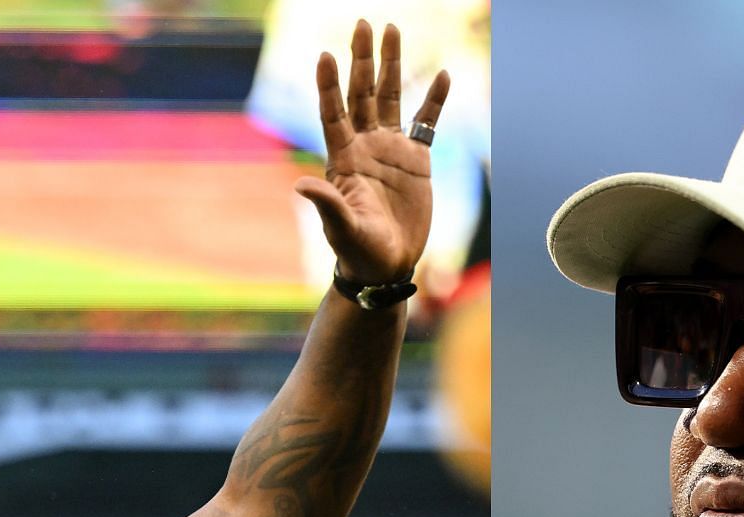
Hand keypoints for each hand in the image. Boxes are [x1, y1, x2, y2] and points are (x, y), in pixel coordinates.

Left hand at [295, 20, 450, 286]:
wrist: (386, 265)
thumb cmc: (358, 250)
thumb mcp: (342, 228)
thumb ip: (327, 204)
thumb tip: (302, 185)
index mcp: (343, 158)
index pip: (333, 113)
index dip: (328, 85)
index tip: (325, 55)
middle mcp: (364, 145)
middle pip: (361, 93)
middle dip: (362, 58)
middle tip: (364, 23)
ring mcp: (390, 149)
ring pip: (390, 97)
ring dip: (391, 65)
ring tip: (393, 30)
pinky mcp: (416, 160)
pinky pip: (426, 122)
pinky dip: (434, 100)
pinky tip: (442, 75)